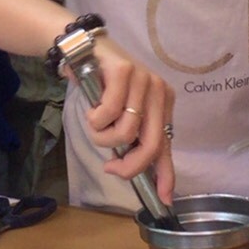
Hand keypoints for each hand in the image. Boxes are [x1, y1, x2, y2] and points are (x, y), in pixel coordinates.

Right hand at [76, 38, 175, 201]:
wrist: (82, 49)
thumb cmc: (102, 87)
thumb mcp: (122, 115)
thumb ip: (133, 140)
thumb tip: (141, 175)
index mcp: (163, 104)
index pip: (167, 144)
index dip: (166, 174)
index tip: (164, 199)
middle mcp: (159, 91)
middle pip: (151, 144)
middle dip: (129, 165)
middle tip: (110, 168)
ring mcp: (144, 79)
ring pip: (126, 132)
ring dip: (103, 136)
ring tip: (95, 124)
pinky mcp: (124, 71)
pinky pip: (108, 113)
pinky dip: (94, 118)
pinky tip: (91, 108)